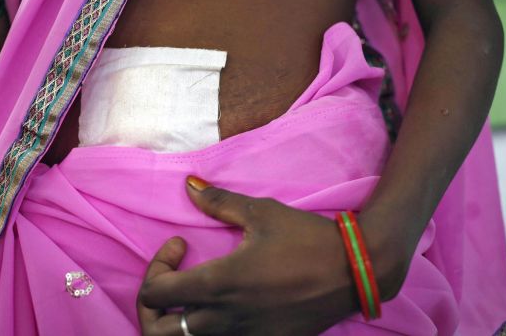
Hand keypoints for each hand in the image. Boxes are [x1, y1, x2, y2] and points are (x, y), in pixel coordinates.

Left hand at [137, 176, 404, 335]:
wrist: (354, 271)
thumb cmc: (306, 238)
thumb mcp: (261, 213)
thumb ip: (219, 202)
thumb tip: (188, 184)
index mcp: (218, 283)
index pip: (153, 292)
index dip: (156, 266)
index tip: (180, 246)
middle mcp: (224, 318)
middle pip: (157, 332)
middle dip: (151, 307)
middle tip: (171, 281)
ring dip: (177, 321)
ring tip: (192, 295)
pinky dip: (209, 330)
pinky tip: (223, 306)